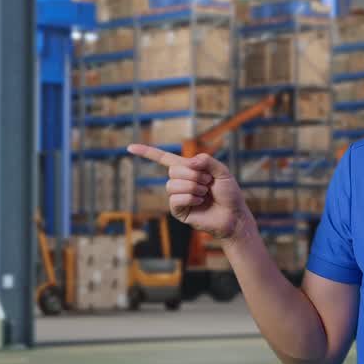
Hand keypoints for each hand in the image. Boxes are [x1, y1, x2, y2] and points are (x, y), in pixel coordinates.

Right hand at [126, 144, 251, 240]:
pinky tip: (200, 202)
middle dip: (194, 174)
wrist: (234, 215)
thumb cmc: (229, 194)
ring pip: (172, 184)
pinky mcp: (178, 211)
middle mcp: (180, 182)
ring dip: (193, 187)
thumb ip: (206, 161)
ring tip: (205, 193)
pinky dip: (190, 198)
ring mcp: (177, 197)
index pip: (164, 158)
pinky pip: (175, 199)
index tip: (129, 147)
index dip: (147, 152)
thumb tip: (188, 162)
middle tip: (208, 182)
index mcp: (188, 170)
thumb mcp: (222, 172)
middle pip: (173, 170)